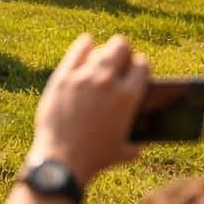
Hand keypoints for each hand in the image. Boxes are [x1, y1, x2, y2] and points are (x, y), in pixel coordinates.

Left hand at [27, 34, 147, 184]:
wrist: (62, 159)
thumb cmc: (95, 157)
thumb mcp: (124, 151)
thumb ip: (136, 142)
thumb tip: (141, 144)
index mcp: (129, 96)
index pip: (142, 64)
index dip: (140, 65)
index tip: (136, 69)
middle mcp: (108, 81)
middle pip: (122, 47)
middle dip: (123, 51)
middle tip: (119, 59)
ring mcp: (83, 77)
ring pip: (100, 47)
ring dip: (104, 50)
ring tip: (102, 55)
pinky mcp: (62, 78)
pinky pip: (76, 51)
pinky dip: (84, 46)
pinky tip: (86, 44)